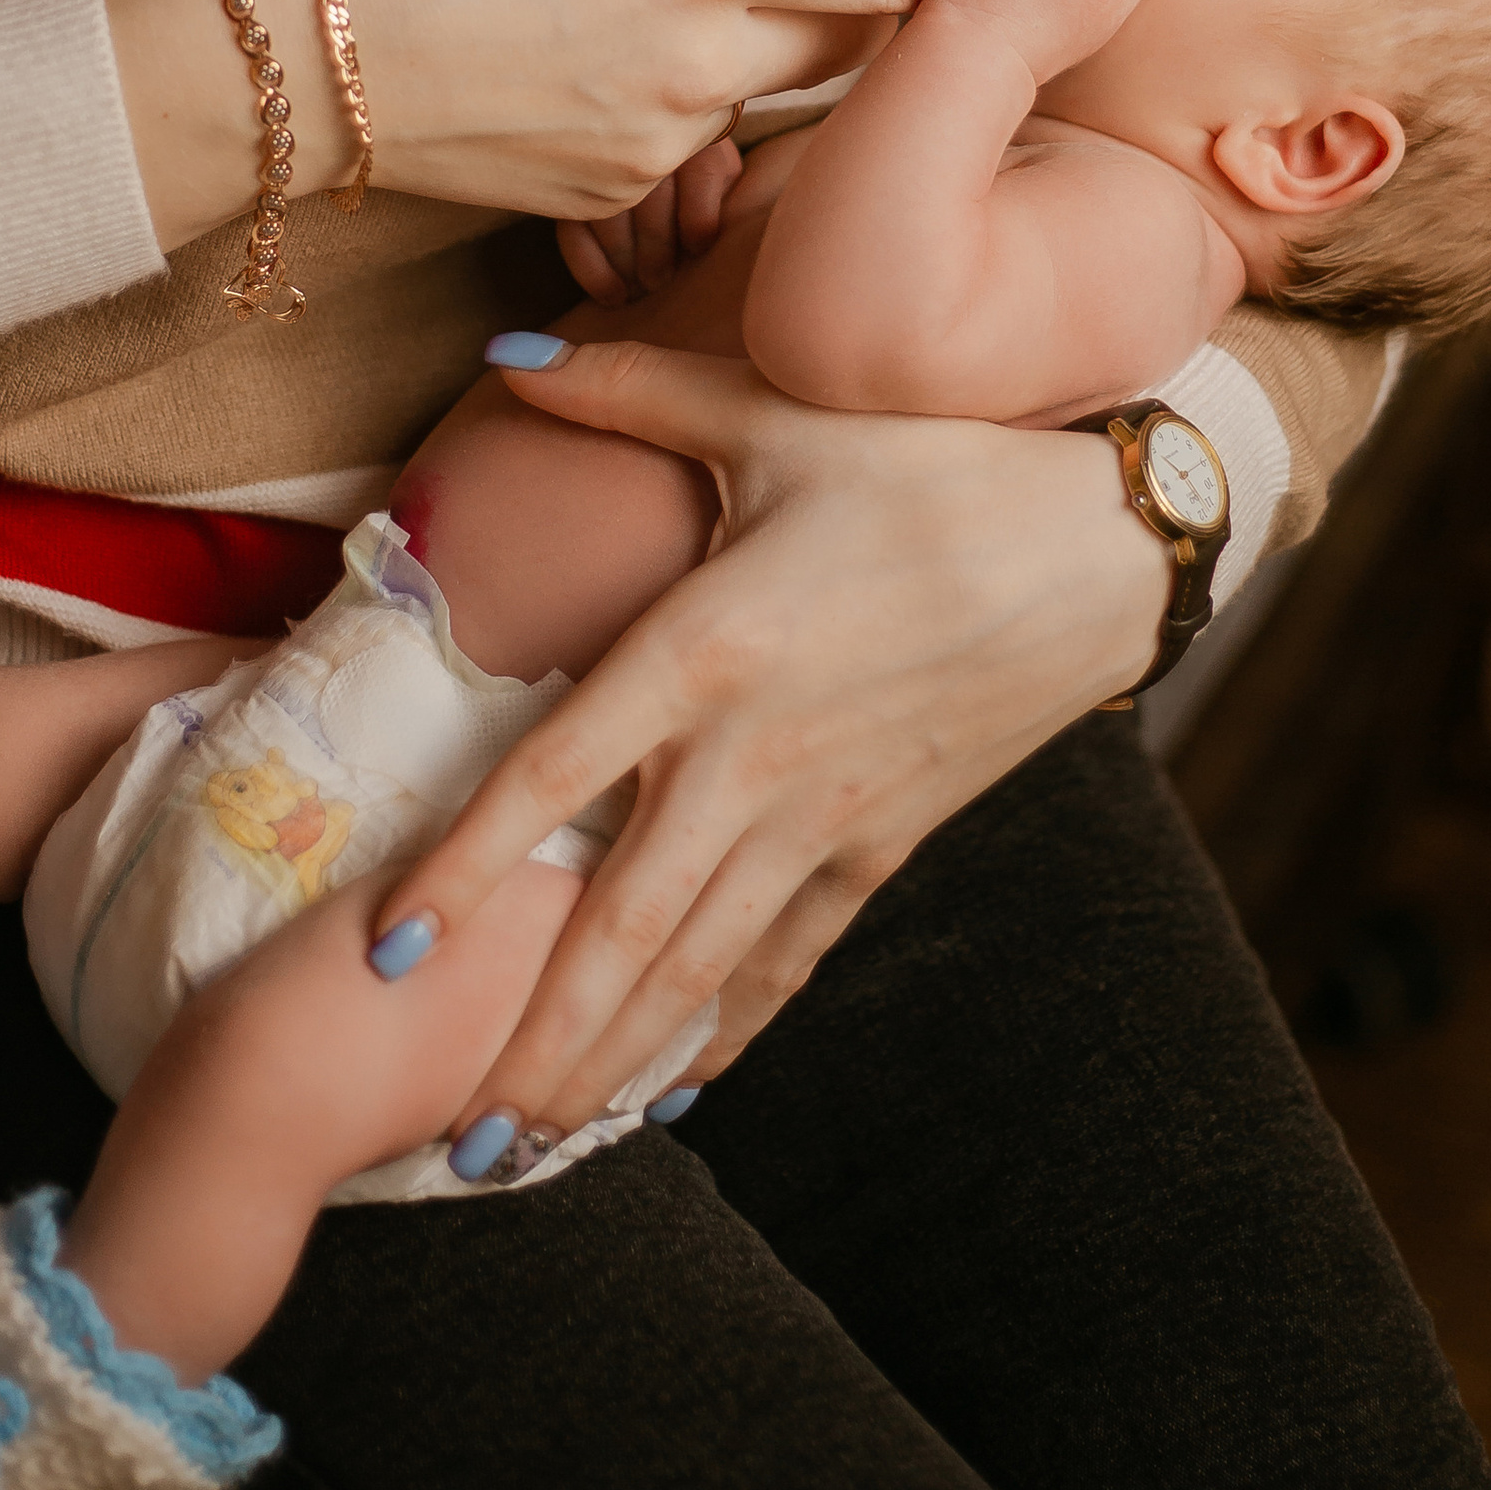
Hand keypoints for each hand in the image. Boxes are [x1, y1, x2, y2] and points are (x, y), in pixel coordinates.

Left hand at [362, 340, 1168, 1139]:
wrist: (1104, 544)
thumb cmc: (932, 461)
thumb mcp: (779, 412)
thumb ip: (631, 389)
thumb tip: (508, 348)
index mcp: (710, 647)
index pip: (556, 777)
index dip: (467, 866)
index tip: (387, 945)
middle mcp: (757, 754)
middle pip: (625, 921)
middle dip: (539, 1035)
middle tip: (463, 1138)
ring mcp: (826, 813)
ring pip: (700, 962)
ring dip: (616, 1057)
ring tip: (534, 1141)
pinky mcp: (883, 841)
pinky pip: (789, 956)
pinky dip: (728, 1028)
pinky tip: (675, 1089)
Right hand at [557, 134, 746, 304]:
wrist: (654, 146)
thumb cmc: (701, 179)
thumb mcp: (724, 178)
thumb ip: (730, 200)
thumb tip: (725, 248)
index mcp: (695, 136)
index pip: (700, 172)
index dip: (698, 216)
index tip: (698, 249)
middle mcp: (647, 140)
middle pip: (648, 196)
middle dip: (656, 247)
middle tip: (660, 281)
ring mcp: (603, 163)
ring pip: (607, 214)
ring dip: (624, 259)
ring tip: (640, 290)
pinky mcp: (572, 188)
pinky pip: (573, 232)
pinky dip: (590, 269)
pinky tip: (612, 295)